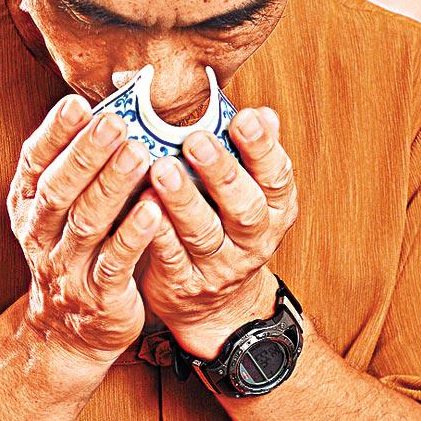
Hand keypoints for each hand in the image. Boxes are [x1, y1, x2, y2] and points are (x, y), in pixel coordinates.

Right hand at [6, 95, 160, 366]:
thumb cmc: (72, 251)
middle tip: (114, 122)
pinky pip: (115, 262)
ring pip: (87, 223)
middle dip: (86, 154)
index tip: (77, 104)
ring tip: (138, 154)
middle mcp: (40, 234)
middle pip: (59, 190)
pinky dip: (133, 235)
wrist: (67, 329)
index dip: (54, 133)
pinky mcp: (98, 295)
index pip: (34, 163)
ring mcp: (67, 267)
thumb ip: (76, 169)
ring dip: (112, 187)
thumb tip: (112, 114)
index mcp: (28, 206)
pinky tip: (153, 209)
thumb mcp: (59, 211)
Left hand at [138, 107, 297, 358]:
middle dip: (221, 172)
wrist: (217, 307)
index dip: (263, 148)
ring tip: (162, 168)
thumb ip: (252, 156)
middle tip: (195, 139)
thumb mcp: (250, 196)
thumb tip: (263, 113)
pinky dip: (156, 231)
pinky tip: (142, 204)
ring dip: (183, 200)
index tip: (245, 117)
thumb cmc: (227, 230)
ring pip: (203, 233)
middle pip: (243, 207)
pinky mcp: (183, 284)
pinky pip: (169, 257)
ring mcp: (219, 266)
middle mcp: (252, 240)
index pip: (277, 177)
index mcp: (274, 211)